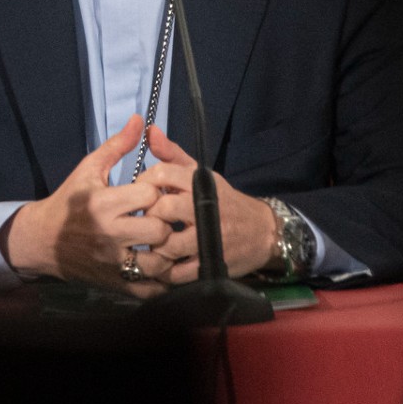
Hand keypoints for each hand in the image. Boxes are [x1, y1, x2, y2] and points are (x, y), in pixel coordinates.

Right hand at [3, 116, 175, 296]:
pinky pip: (149, 289)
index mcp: (104, 203)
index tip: (152, 193)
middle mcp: (109, 234)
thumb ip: (116, 146)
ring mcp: (113, 262)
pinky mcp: (115, 283)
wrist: (42, 240)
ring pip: (158, 262)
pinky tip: (161, 265)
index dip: (156, 193)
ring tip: (163, 242)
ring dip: (166, 252)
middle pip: (159, 230)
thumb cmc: (69, 201)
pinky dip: (161, 280)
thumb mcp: (88, 169)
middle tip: (161, 218)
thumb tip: (139, 120)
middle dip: (165, 222)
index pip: (150, 196)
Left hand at [133, 127, 280, 282]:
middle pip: (163, 209)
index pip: (162, 174)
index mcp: (201, 184)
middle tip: (144, 221)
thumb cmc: (224, 201)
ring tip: (151, 244)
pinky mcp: (211, 264)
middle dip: (148, 216)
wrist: (262, 232)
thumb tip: (150, 131)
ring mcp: (209, 239)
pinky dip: (166, 271)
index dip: (143, 182)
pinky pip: (179, 272)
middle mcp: (205, 209)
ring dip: (155, 246)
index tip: (140, 192)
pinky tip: (162, 264)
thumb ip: (173, 155)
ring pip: (169, 244)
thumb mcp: (201, 175)